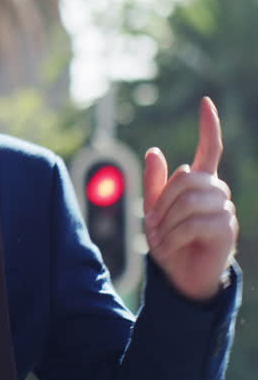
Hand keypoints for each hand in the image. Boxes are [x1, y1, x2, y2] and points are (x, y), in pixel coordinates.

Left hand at [143, 97, 238, 301]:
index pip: (210, 149)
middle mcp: (217, 191)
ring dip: (167, 222)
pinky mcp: (226, 229)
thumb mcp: (154, 212)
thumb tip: (154, 151)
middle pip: (185, 178)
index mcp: (200, 183)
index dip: (209, 126)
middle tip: (153, 226)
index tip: (206, 102)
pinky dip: (174, 236)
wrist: (182, 276)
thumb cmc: (170, 242)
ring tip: (162, 238)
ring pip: (189, 200)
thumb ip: (154, 184)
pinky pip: (194, 222)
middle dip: (162, 202)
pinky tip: (171, 247)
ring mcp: (224, 209)